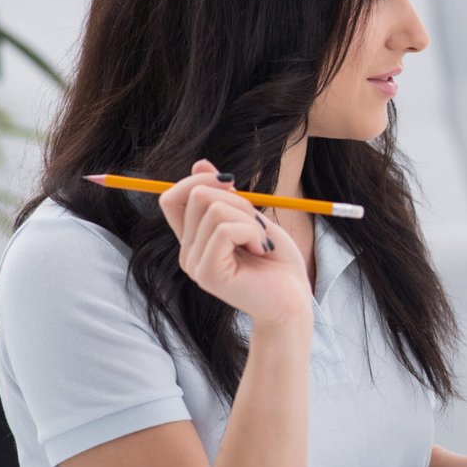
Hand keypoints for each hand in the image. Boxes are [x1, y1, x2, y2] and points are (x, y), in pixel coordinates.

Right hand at [158, 159, 311, 329]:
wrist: (294, 302)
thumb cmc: (278, 264)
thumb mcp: (252, 220)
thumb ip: (226, 197)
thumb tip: (199, 163)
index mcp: (195, 240)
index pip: (172, 198)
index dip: (198, 181)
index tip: (232, 184)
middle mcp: (187, 252)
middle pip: (196, 195)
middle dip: (238, 200)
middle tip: (257, 227)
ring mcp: (194, 264)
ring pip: (214, 210)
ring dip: (249, 220)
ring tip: (261, 243)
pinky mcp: (207, 274)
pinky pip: (224, 230)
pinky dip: (251, 233)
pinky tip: (261, 251)